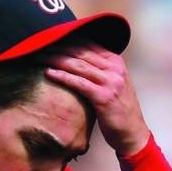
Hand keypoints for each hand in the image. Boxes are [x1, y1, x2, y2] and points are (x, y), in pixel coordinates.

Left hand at [40, 42, 149, 156]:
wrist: (132, 131)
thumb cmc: (117, 111)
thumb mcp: (112, 85)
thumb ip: (100, 72)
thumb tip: (78, 63)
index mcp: (115, 61)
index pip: (89, 44)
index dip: (68, 40)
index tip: (50, 38)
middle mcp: (114, 68)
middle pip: (82, 52)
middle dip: (59, 47)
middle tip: (40, 45)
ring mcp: (110, 81)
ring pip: (79, 65)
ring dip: (57, 59)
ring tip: (40, 56)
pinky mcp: (104, 97)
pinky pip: (79, 83)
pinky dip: (63, 76)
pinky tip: (49, 73)